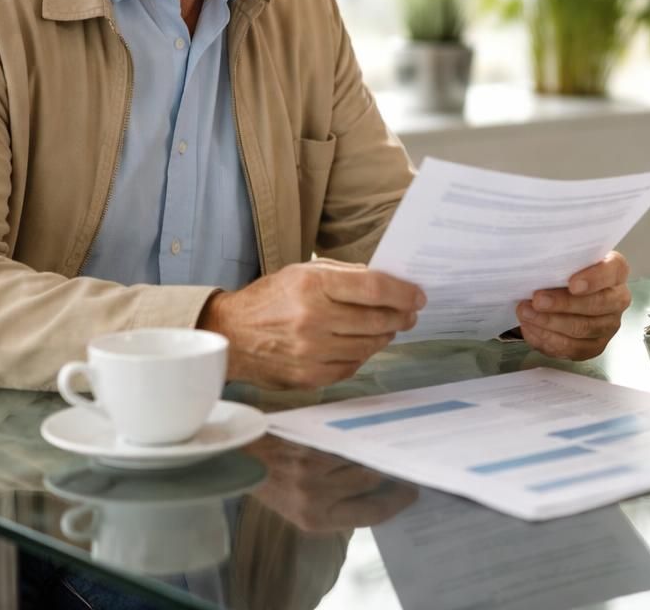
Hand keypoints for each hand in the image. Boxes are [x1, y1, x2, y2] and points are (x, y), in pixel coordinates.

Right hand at [197, 261, 424, 388]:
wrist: (231, 335)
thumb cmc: (271, 299)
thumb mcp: (302, 271)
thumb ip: (345, 275)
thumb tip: (387, 283)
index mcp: (312, 285)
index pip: (373, 288)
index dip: (402, 293)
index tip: (418, 295)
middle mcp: (312, 318)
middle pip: (376, 319)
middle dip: (400, 315)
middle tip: (410, 313)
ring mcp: (311, 351)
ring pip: (369, 345)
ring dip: (385, 335)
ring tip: (388, 327)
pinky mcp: (309, 376)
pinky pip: (352, 366)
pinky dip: (362, 354)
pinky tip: (362, 344)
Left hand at [246, 436, 416, 533]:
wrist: (240, 455)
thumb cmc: (274, 481)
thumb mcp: (303, 506)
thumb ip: (338, 503)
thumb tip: (382, 488)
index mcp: (316, 520)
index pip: (371, 514)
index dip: (397, 501)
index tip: (412, 490)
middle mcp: (315, 499)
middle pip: (370, 480)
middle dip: (390, 469)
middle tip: (403, 458)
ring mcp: (311, 471)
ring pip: (360, 457)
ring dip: (374, 447)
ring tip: (386, 440)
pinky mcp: (309, 447)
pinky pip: (346, 439)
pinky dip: (358, 432)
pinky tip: (365, 428)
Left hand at [515, 252, 631, 360]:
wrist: (562, 293)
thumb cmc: (565, 272)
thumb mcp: (566, 260)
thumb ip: (560, 261)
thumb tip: (539, 269)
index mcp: (615, 271)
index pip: (613, 271)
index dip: (594, 279)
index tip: (572, 284)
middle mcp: (618, 299)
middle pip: (597, 304)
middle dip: (564, 304)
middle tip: (537, 300)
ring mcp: (609, 325)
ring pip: (583, 328)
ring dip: (551, 323)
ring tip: (526, 313)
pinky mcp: (596, 346)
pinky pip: (573, 348)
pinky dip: (549, 339)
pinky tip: (531, 328)